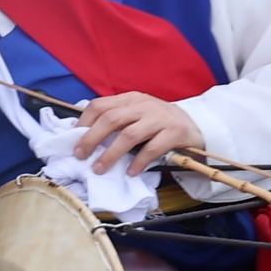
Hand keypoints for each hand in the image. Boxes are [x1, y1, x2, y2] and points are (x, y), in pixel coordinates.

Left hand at [73, 91, 203, 177]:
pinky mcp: (176, 133)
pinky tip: (131, 172)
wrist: (197, 125)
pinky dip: (138, 162)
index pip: (100, 105)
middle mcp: (144, 105)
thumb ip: (117, 120)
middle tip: (80, 156)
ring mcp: (161, 118)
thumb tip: (83, 136)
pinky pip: (152, 149)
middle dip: (91, 138)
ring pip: (129, 135)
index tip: (73, 139)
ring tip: (99, 168)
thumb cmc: (159, 123)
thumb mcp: (137, 114)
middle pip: (111, 119)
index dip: (84, 122)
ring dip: (111, 154)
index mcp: (131, 99)